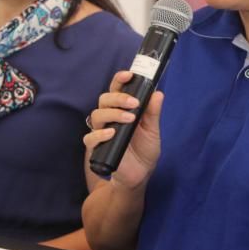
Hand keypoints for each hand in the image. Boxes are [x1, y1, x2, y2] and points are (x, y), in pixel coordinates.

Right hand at [82, 70, 163, 188]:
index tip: (129, 74)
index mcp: (122, 109)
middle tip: (134, 103)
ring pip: (97, 114)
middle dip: (119, 98)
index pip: (116, 89)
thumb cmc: (145, 150)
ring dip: (113, 114)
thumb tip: (158, 93)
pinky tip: (112, 133)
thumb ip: (153, 113)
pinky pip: (90, 137)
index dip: (120, 79)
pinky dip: (100, 134)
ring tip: (129, 119)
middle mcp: (110, 117)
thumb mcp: (153, 130)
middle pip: (104, 99)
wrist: (140, 175)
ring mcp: (102, 131)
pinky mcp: (96, 147)